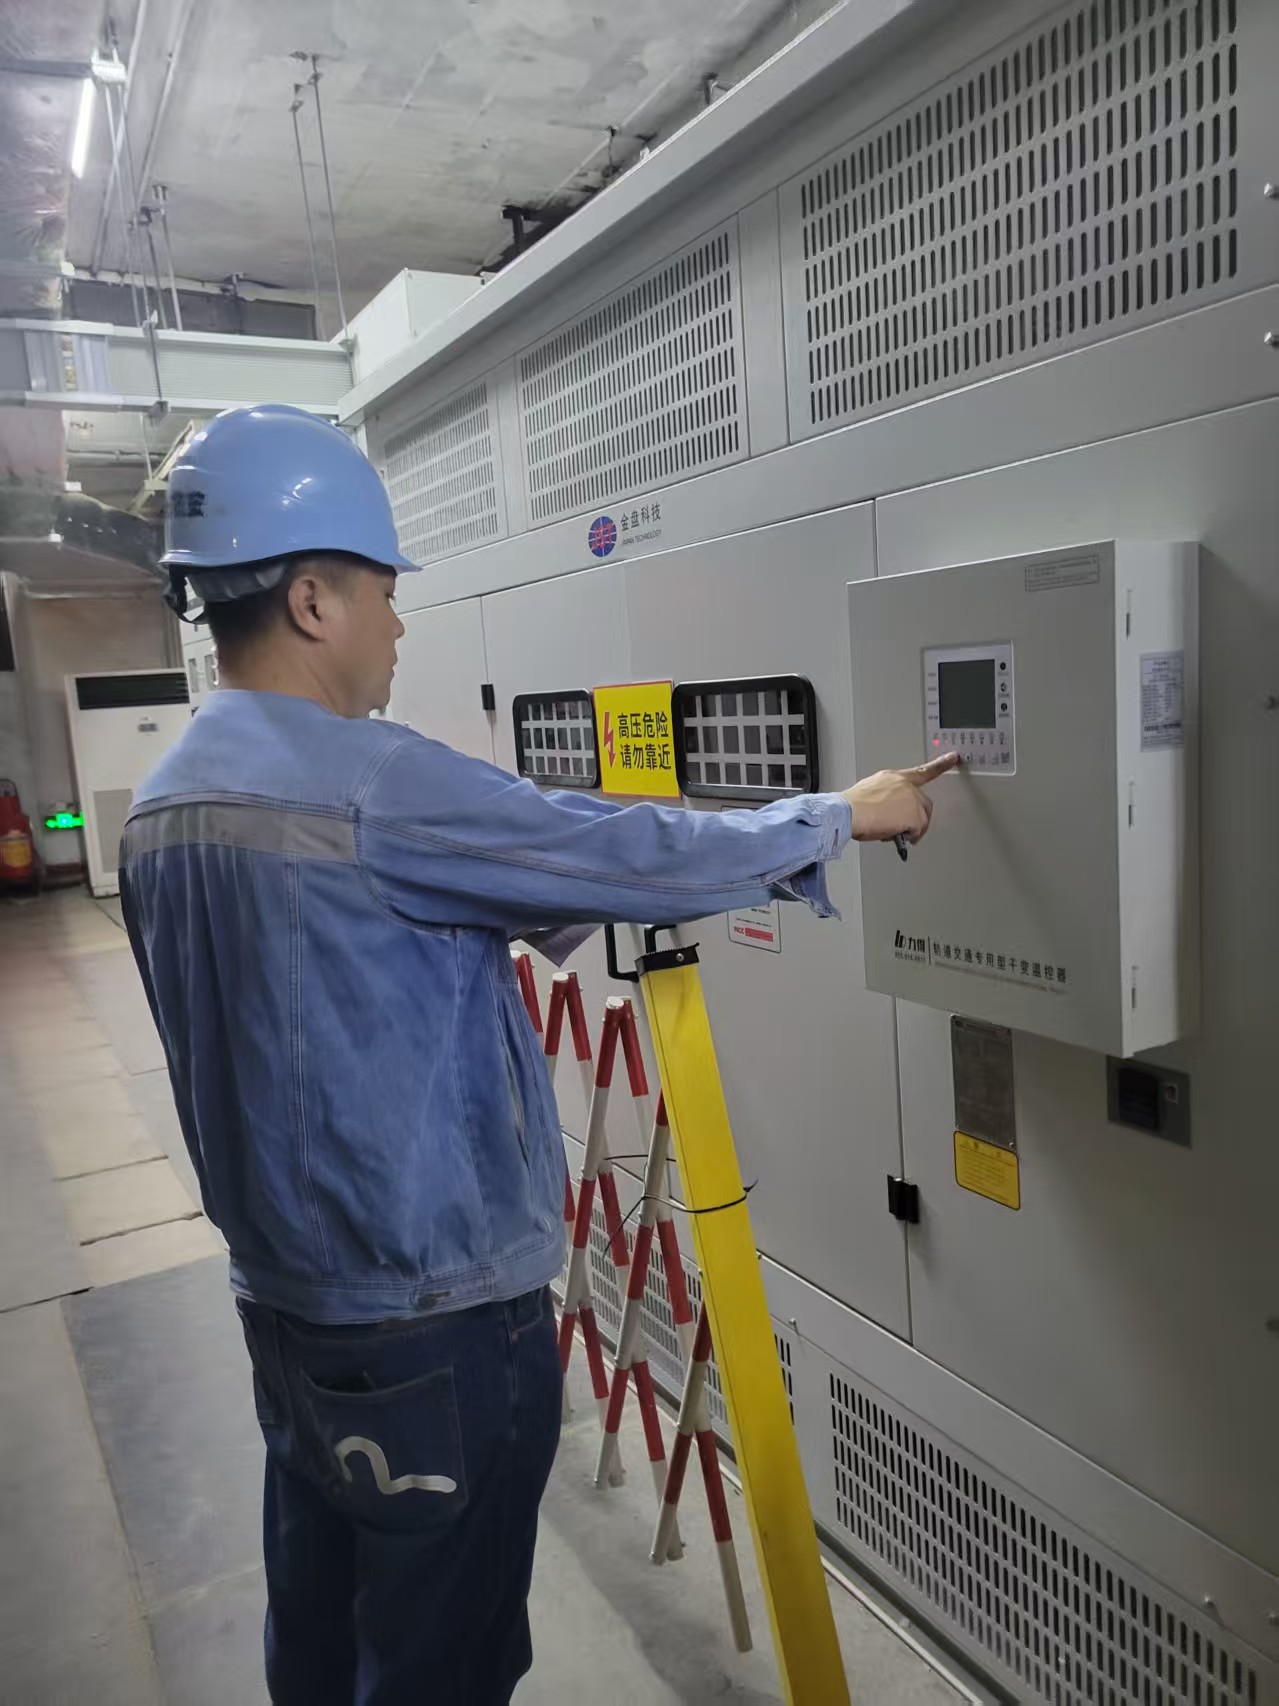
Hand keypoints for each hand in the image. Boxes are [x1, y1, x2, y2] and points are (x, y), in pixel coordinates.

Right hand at [842, 752, 960, 843]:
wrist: (847, 812)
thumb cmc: (851, 806)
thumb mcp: (868, 794)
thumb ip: (884, 798)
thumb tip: (888, 813)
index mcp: (892, 777)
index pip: (921, 771)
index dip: (940, 765)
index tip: (953, 757)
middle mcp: (904, 785)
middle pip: (924, 803)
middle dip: (917, 817)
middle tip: (904, 827)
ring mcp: (911, 799)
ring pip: (921, 819)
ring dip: (910, 829)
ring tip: (890, 831)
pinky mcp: (914, 815)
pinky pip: (917, 831)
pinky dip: (907, 837)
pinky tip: (893, 834)